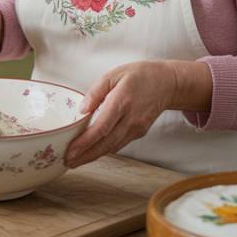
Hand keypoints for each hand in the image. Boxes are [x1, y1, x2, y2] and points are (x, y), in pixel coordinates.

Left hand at [64, 59, 211, 168]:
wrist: (167, 83)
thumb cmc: (139, 75)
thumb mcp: (114, 74)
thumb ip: (96, 91)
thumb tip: (81, 110)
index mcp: (122, 101)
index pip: (101, 128)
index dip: (85, 142)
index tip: (70, 151)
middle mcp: (131, 118)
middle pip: (106, 143)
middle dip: (86, 156)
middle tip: (68, 162)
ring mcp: (137, 128)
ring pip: (113, 147)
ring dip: (94, 156)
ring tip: (76, 161)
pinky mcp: (140, 132)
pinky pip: (119, 144)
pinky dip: (105, 150)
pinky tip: (93, 152)